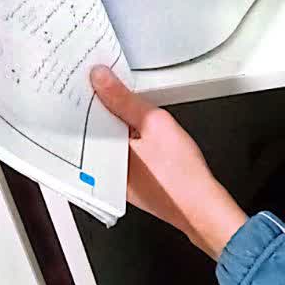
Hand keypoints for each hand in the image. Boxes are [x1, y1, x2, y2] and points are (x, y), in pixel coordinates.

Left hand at [91, 66, 247, 259]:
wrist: (200, 205)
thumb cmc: (180, 174)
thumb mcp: (153, 123)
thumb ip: (124, 100)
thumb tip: (100, 79)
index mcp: (99, 158)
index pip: (84, 118)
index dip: (91, 95)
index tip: (98, 78)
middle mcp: (101, 172)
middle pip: (95, 130)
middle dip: (104, 109)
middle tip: (119, 90)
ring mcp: (116, 180)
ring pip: (109, 143)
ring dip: (117, 126)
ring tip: (137, 114)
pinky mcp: (129, 184)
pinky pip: (120, 155)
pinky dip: (128, 142)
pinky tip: (145, 136)